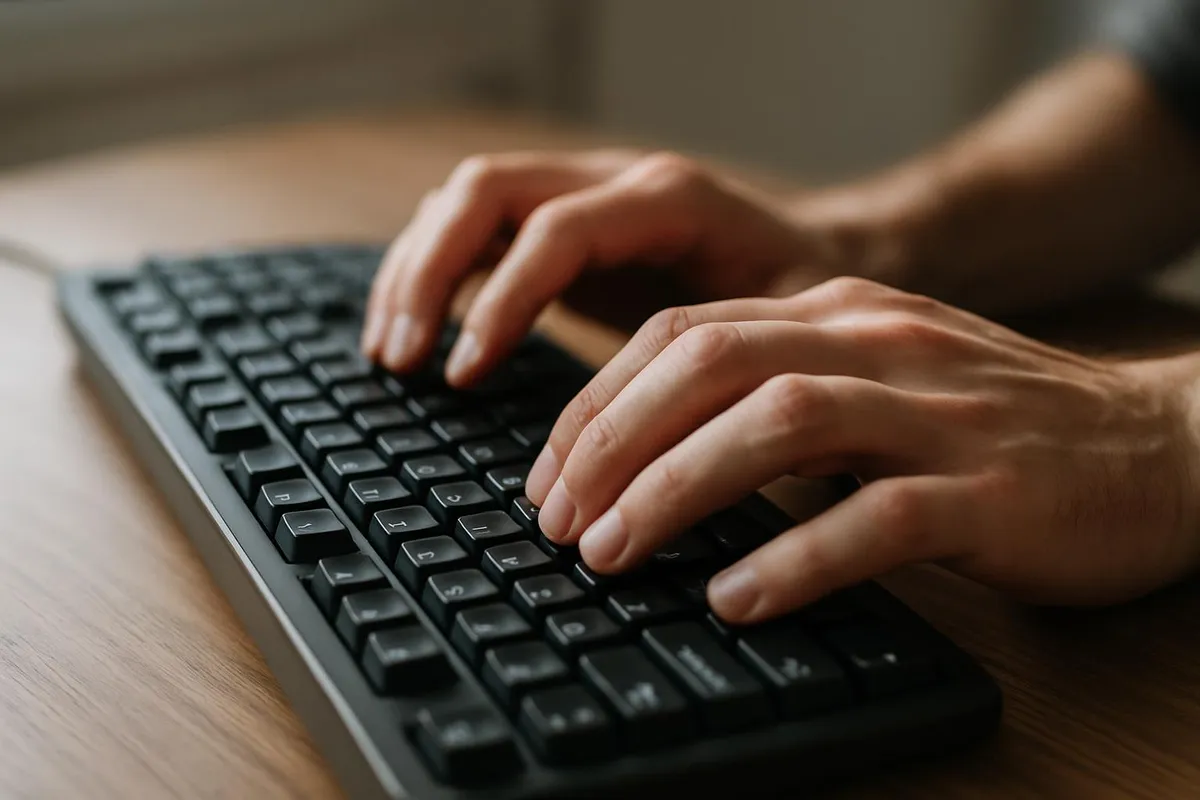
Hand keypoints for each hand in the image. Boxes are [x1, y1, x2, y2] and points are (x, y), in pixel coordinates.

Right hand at [360, 150, 836, 384]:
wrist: (820, 256)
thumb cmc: (807, 303)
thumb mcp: (788, 332)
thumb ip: (728, 368)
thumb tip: (674, 457)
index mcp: (669, 201)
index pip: (556, 230)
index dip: (503, 299)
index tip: (464, 373)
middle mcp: (615, 180)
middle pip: (488, 190)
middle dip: (431, 273)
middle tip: (403, 360)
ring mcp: (583, 193)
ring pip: (467, 199)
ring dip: (415, 269)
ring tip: (390, 352)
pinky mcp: (563, 223)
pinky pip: (476, 226)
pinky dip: (431, 271)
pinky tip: (414, 331)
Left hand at [524, 277, 1199, 622]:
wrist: (1160, 445)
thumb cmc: (999, 425)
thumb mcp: (879, 379)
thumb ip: (782, 391)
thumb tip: (656, 454)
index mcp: (841, 312)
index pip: (687, 333)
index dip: (601, 402)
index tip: (549, 473)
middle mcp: (880, 344)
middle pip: (712, 364)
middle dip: (612, 442)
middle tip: (556, 520)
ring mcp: (937, 414)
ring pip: (780, 423)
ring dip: (675, 489)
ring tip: (611, 553)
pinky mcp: (989, 492)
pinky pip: (877, 517)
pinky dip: (794, 556)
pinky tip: (734, 597)